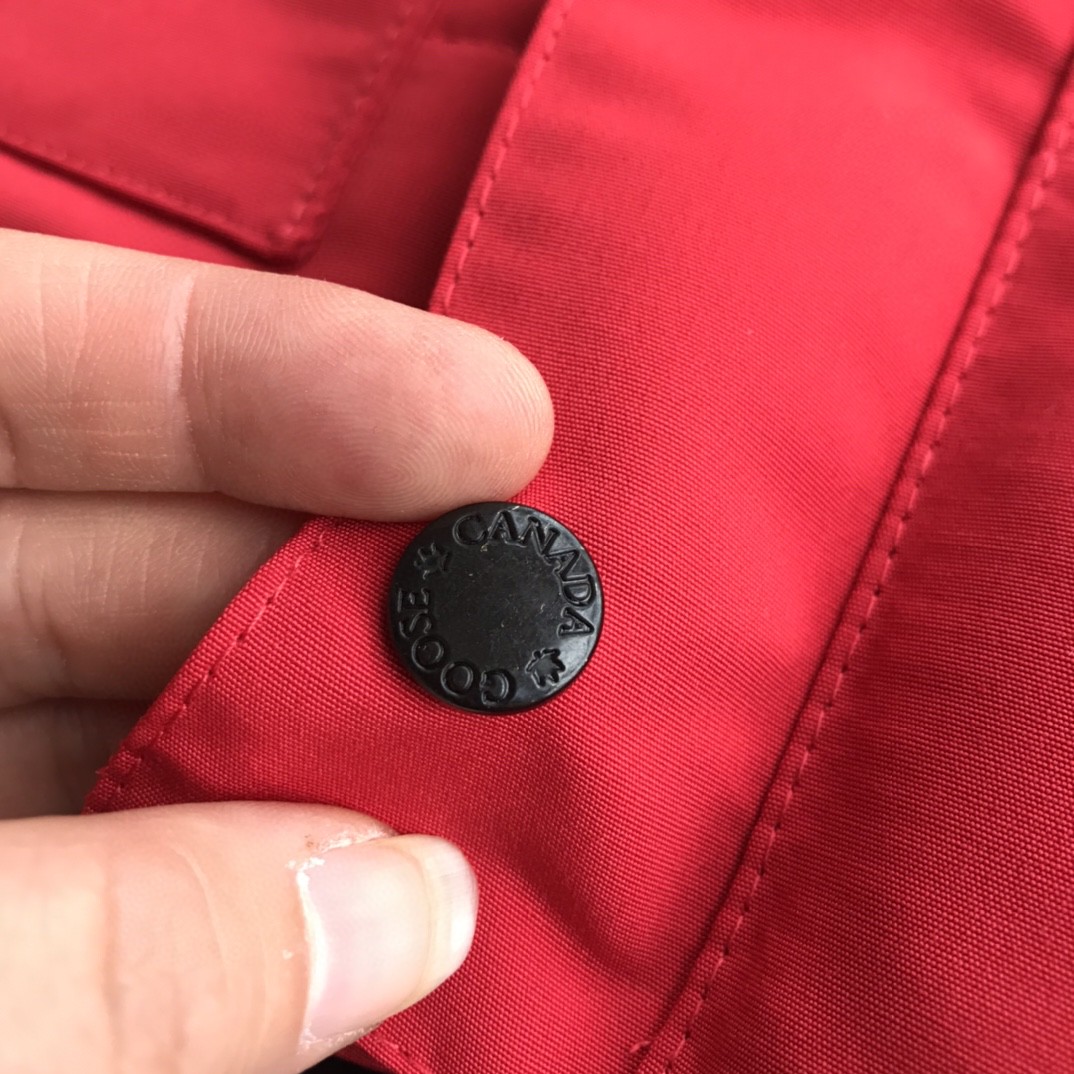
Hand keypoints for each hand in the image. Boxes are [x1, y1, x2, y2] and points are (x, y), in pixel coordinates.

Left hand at [0, 229, 552, 1071]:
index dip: (243, 366)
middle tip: (520, 607)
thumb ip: (110, 952)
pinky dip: (231, 868)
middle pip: (108, 542)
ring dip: (306, 741)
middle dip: (318, 577)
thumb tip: (408, 913)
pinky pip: (111, 845)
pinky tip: (362, 886)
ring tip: (480, 764)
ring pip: (131, 702)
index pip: (11, 364)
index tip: (483, 410)